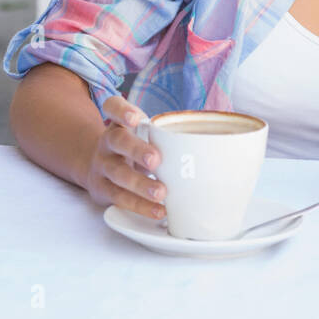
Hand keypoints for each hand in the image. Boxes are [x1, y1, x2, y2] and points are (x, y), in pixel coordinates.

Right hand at [84, 95, 166, 220]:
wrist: (98, 169)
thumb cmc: (134, 148)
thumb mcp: (143, 134)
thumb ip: (169, 132)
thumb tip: (221, 142)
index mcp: (119, 124)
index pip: (113, 107)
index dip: (122, 111)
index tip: (136, 118)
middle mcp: (108, 143)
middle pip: (117, 141)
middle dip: (137, 151)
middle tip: (156, 160)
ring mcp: (102, 166)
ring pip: (118, 174)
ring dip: (140, 184)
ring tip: (161, 192)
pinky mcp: (102, 189)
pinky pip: (120, 199)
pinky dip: (140, 206)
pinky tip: (158, 210)